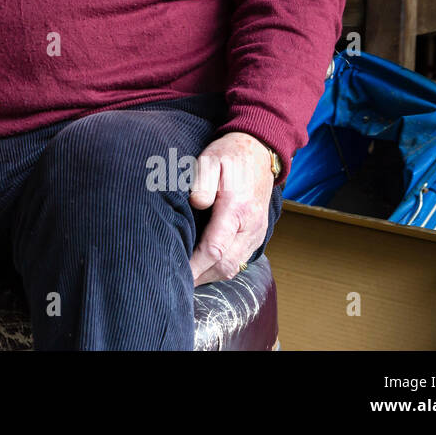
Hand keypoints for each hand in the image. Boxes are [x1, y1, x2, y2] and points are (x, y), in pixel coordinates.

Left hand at [187, 132, 275, 285]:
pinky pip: (240, 261)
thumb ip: (203, 181)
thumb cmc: (230, 156)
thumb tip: (197, 203)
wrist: (260, 152)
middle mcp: (251, 226)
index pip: (214, 249)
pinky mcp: (257, 235)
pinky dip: (221, 269)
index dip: (195, 265)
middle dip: (199, 276)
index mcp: (237, 209)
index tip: (176, 273)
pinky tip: (203, 268)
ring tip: (186, 278)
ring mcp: (257, 233)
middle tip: (175, 281)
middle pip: (224, 265)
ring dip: (209, 276)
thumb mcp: (211, 159)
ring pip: (233, 267)